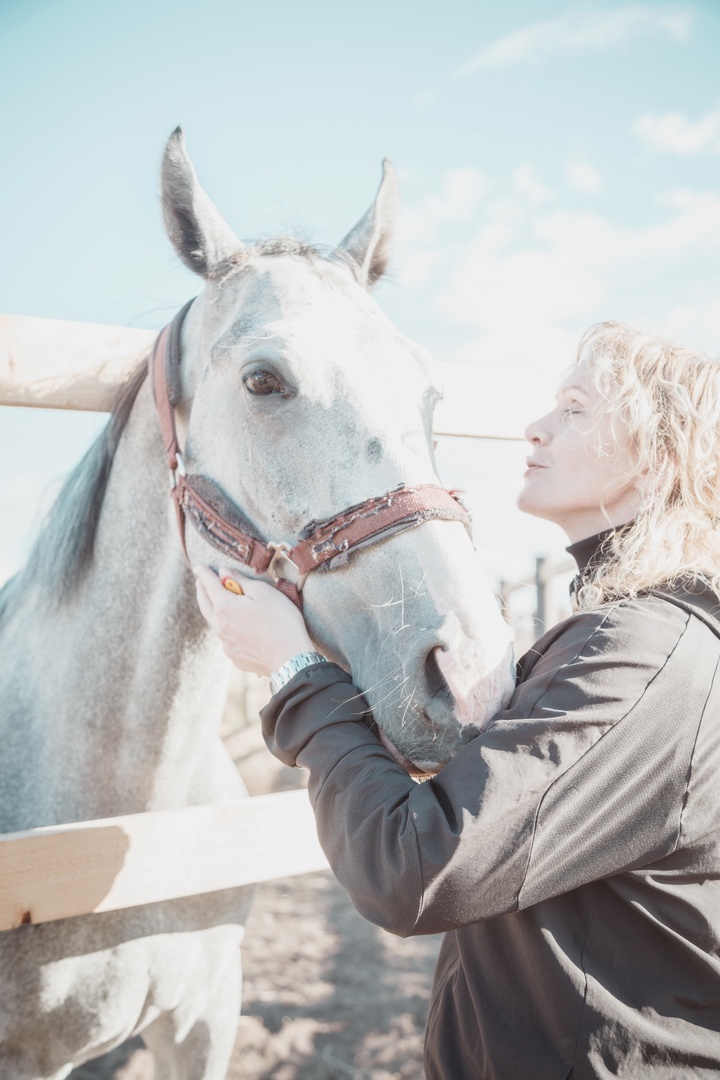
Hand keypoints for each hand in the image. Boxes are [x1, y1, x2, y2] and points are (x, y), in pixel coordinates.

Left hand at [194, 566, 315, 675]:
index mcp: (224, 606)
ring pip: (216, 623)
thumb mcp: (263, 591)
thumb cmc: (281, 620)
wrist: (291, 657)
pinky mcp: (235, 657)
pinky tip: (239, 627)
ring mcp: (226, 644)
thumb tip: (224, 573)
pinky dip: (229, 629)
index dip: (204, 573)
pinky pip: (228, 639)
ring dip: (215, 611)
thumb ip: (240, 580)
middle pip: (204, 605)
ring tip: (221, 604)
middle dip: (201, 591)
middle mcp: (220, 626)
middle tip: (200, 582)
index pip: (209, 584)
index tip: (199, 567)